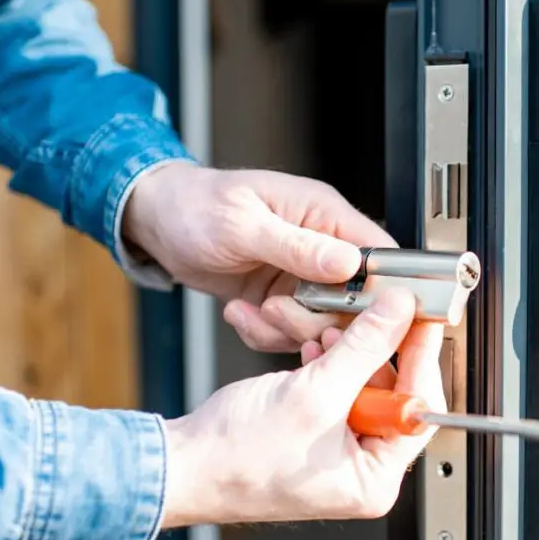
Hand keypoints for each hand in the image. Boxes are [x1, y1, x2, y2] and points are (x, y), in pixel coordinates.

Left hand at [122, 162, 395, 351]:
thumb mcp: (243, 225)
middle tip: (279, 310)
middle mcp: (321, 247)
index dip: (380, 289)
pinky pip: (291, 333)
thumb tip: (349, 262)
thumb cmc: (195, 205)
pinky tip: (240, 313)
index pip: (380, 254)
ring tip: (254, 310)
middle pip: (355, 300)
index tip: (357, 314)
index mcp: (324, 214)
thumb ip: (298, 246)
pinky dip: (265, 334)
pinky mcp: (283, 300)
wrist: (158, 222)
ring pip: (323, 323)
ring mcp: (303, 277)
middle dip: (318, 317)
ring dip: (286, 328)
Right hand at [160, 288, 445, 525]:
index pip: (419, 410)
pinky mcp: (315, 433)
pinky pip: (337, 390)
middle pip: (394, 394)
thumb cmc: (235, 458)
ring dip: (349, 353)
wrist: (180, 465)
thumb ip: (365, 348)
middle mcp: (361, 470)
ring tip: (331, 332)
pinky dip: (329, 365)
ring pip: (363, 385)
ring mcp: (337, 452)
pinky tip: (315, 349)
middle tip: (379, 314)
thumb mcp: (315, 393)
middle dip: (377, 351)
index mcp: (374, 480)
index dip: (421, 358)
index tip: (422, 320)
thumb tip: (399, 314)